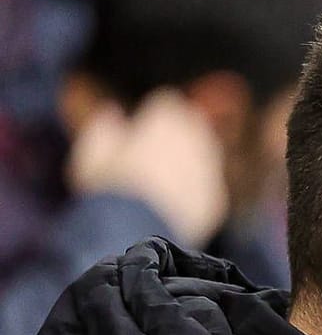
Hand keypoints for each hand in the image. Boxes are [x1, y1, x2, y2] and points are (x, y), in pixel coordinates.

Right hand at [67, 89, 226, 248]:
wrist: (139, 232)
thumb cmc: (111, 189)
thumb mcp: (92, 154)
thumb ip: (105, 128)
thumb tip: (113, 111)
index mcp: (165, 120)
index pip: (168, 102)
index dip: (156, 113)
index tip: (145, 125)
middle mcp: (195, 140)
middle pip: (194, 124)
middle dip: (179, 132)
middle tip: (158, 150)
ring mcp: (210, 169)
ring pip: (207, 154)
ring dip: (192, 159)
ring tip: (166, 177)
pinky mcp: (217, 198)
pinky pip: (210, 186)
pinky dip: (197, 190)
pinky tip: (176, 202)